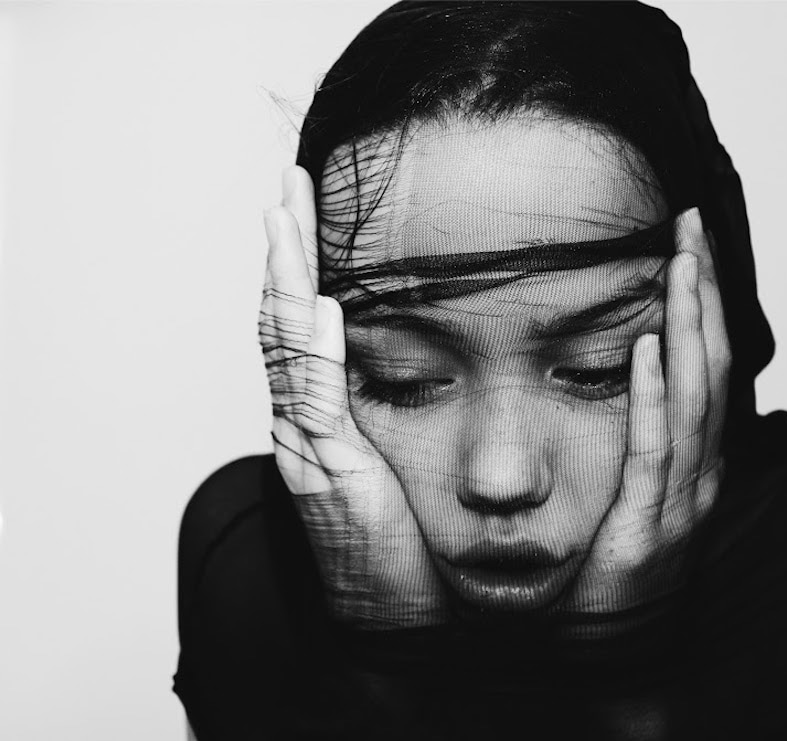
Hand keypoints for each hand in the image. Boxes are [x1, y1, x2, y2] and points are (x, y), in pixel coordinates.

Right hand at [259, 165, 445, 628]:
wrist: (391, 613)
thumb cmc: (401, 538)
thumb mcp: (397, 454)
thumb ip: (391, 403)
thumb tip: (407, 352)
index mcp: (321, 409)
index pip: (303, 322)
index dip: (301, 265)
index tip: (305, 210)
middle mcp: (303, 417)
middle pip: (284, 317)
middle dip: (286, 251)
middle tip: (288, 187)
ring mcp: (309, 439)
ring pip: (287, 345)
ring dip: (288, 278)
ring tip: (286, 215)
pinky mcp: (329, 467)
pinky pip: (316, 398)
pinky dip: (313, 348)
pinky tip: (322, 302)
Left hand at [562, 207, 730, 617]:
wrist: (609, 646)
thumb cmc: (610, 560)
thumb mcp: (626, 485)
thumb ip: (630, 432)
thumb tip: (611, 366)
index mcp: (693, 456)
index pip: (704, 363)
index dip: (702, 303)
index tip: (688, 244)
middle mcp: (700, 470)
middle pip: (710, 364)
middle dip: (703, 293)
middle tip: (691, 227)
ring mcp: (681, 497)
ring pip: (694, 396)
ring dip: (687, 326)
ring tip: (680, 264)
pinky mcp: (649, 524)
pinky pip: (656, 449)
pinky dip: (654, 395)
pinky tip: (646, 348)